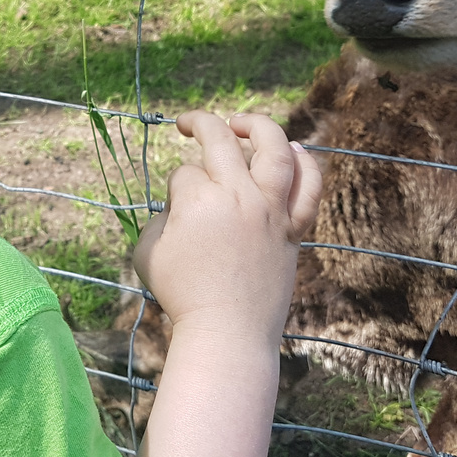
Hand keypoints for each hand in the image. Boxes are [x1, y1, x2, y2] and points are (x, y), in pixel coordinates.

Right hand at [131, 112, 320, 456]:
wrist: (226, 332)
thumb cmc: (180, 295)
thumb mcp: (147, 250)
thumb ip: (162, 216)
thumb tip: (183, 203)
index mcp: (197, 199)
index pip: (183, 172)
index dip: (175, 190)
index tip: (176, 217)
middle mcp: (237, 195)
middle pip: (220, 139)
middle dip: (199, 123)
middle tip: (187, 124)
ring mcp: (270, 210)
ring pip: (275, 149)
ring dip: (258, 126)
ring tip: (241, 124)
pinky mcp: (292, 229)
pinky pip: (309, 188)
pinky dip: (306, 164)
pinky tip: (295, 149)